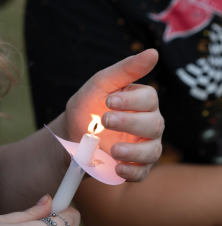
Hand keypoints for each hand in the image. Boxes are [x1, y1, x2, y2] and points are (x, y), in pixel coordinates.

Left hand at [64, 49, 163, 181]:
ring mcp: (143, 147)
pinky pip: (142, 172)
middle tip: (105, 121)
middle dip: (129, 123)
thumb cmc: (87, 108)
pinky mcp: (135, 166)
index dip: (132, 101)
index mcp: (141, 102)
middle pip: (153, 124)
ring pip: (152, 151)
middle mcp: (148, 124)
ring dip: (133, 152)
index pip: (149, 99)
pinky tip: (117, 168)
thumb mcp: (99, 85)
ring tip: (112, 150)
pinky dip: (131, 172)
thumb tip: (153, 52)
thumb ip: (125, 70)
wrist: (72, 137)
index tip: (109, 101)